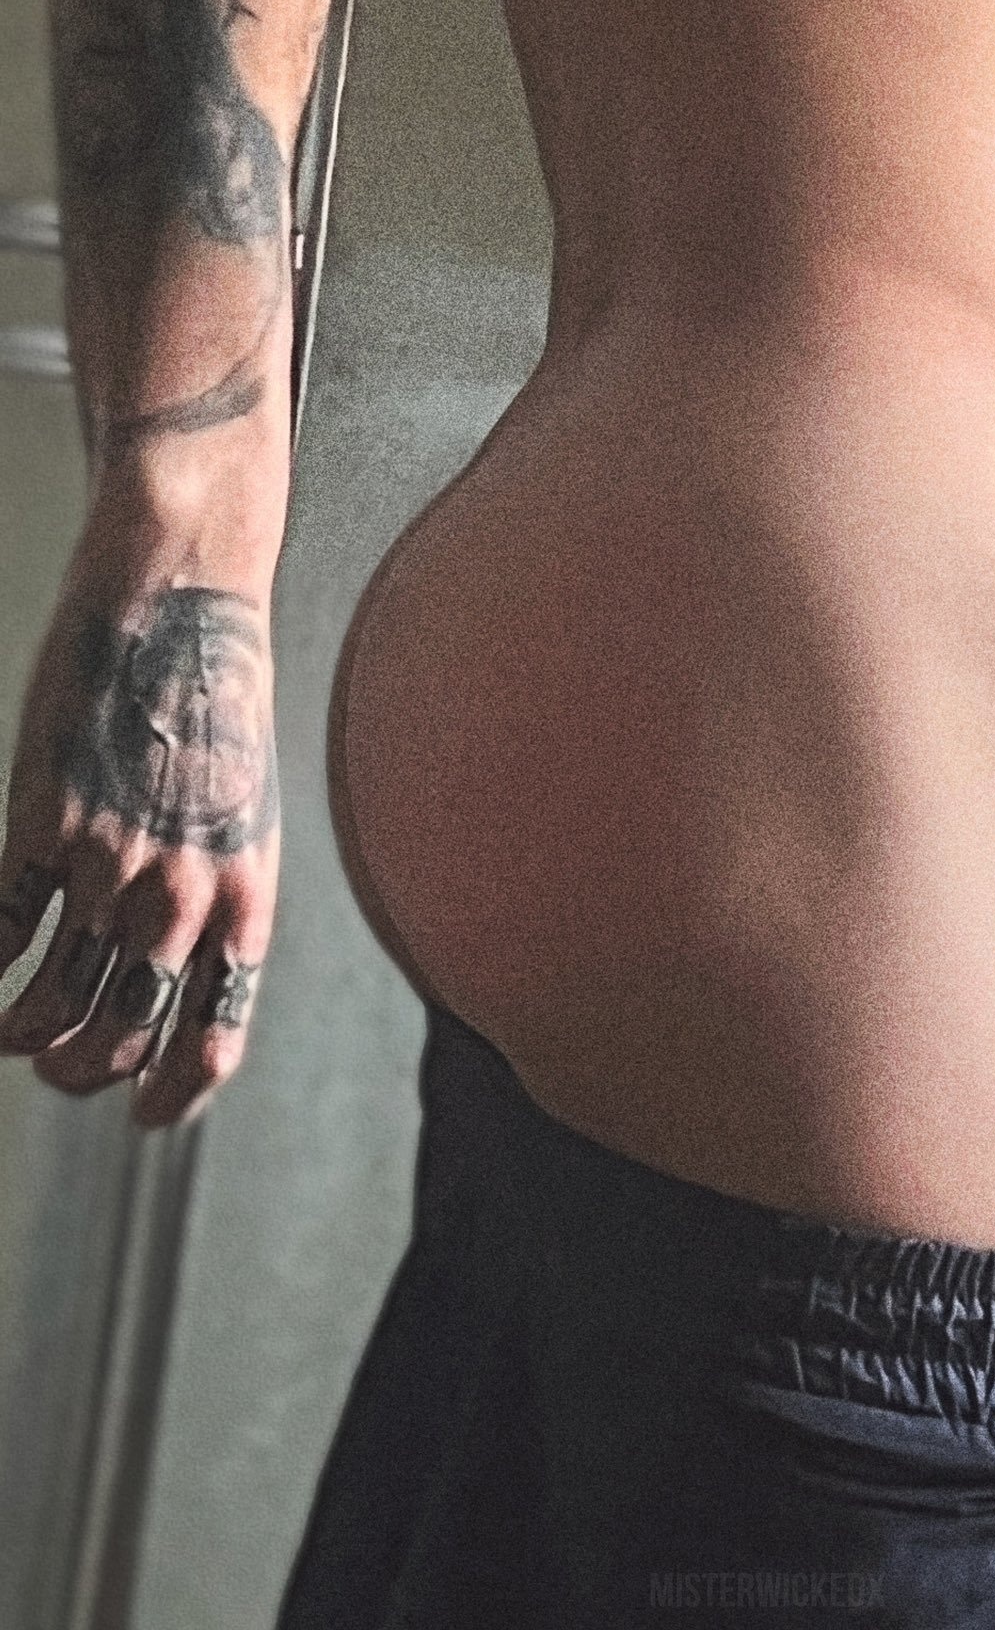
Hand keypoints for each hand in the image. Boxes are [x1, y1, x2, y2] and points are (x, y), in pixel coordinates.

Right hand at [0, 552, 278, 1127]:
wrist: (186, 605)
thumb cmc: (222, 708)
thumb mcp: (247, 814)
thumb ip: (219, 893)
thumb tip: (183, 969)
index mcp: (247, 898)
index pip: (214, 1040)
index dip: (172, 1096)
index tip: (141, 1114)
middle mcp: (183, 895)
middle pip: (122, 1039)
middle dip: (84, 1072)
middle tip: (61, 1068)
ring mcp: (109, 862)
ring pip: (52, 1005)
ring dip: (27, 1036)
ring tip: (15, 1032)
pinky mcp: (41, 823)